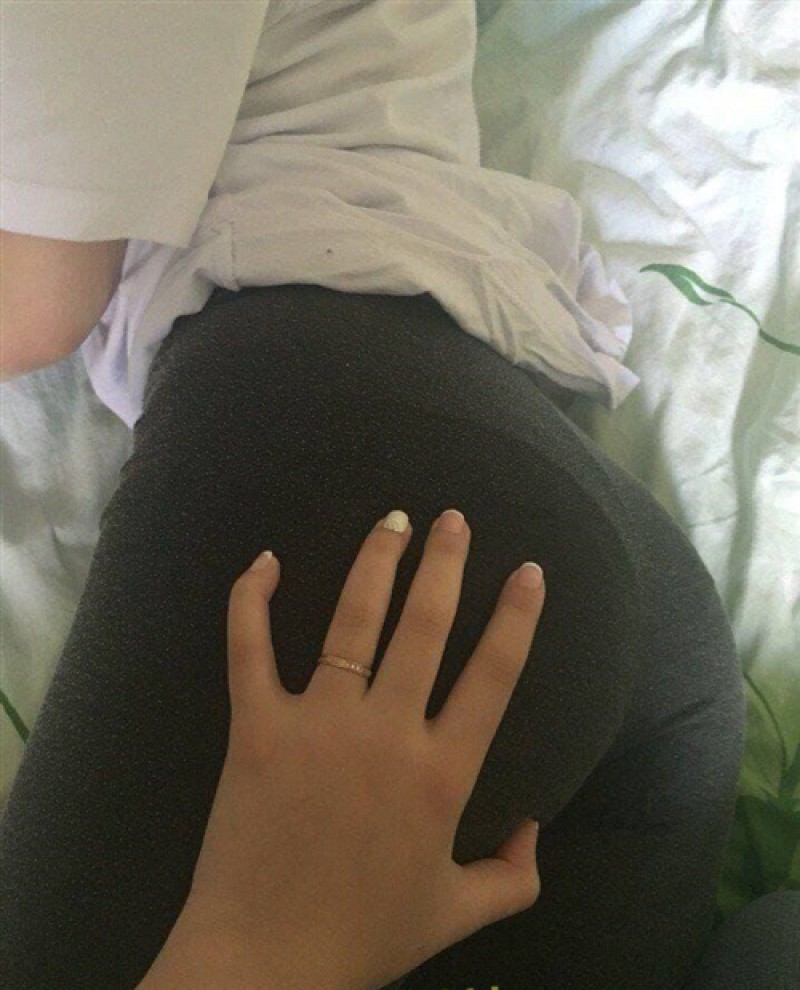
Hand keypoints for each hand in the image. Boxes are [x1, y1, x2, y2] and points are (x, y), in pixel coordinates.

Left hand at [152, 508, 544, 989]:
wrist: (265, 964)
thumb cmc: (364, 936)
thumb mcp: (456, 913)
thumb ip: (514, 876)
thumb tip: (536, 828)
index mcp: (442, 774)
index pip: (493, 675)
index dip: (516, 616)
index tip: (527, 570)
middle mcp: (387, 733)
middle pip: (425, 626)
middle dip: (444, 563)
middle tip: (453, 518)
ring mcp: (318, 723)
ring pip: (352, 621)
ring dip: (376, 562)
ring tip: (393, 519)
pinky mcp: (256, 728)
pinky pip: (249, 649)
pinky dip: (251, 600)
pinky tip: (265, 560)